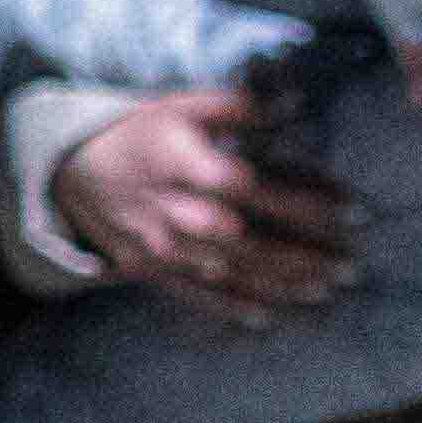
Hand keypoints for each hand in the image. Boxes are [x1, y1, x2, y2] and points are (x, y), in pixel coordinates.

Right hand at [51, 85, 357, 324]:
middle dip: (299, 256)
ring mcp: (158, 245)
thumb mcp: (181, 105)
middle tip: (348, 268)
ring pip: (226, 270)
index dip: (302, 200)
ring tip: (324, 289)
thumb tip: (296, 105)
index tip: (351, 211)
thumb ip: (238, 106)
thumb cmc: (139, 132)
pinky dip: (229, 307)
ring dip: (277, 283)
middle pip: (245, 239)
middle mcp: (171, 209)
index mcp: (182, 163)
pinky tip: (267, 317)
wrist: (70, 170)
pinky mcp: (148, 268)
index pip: (251, 186)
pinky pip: (193, 292)